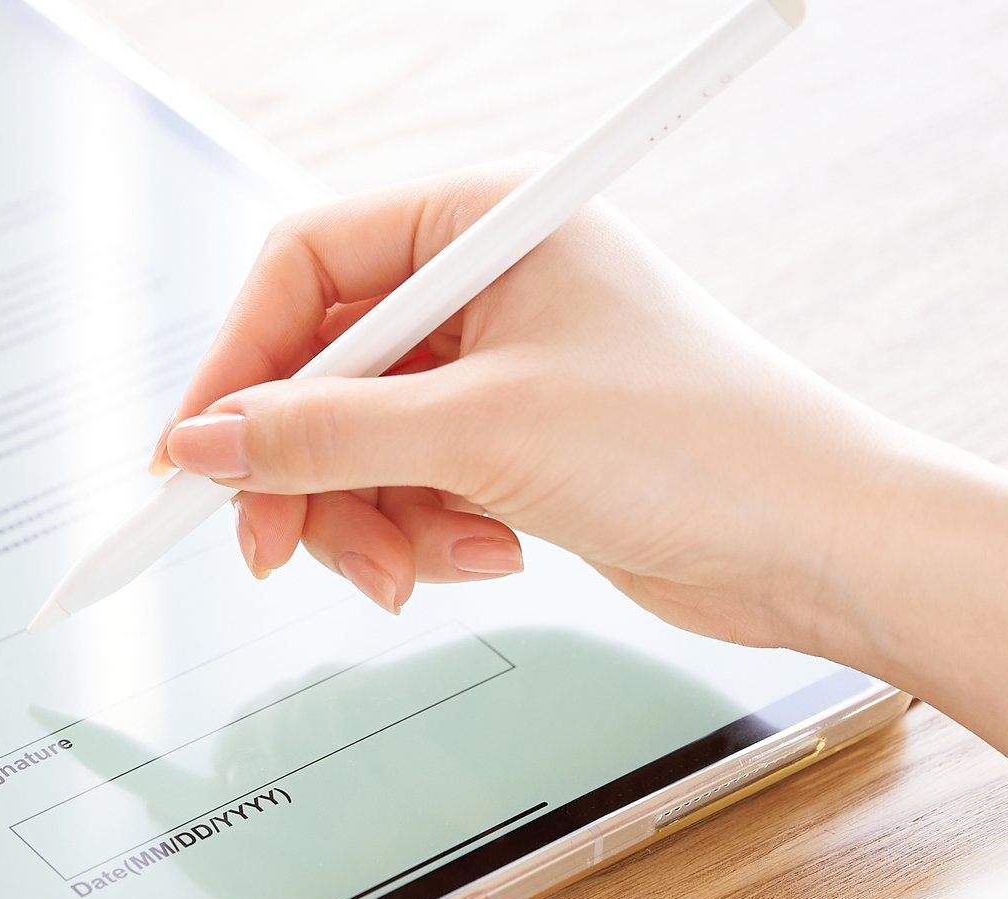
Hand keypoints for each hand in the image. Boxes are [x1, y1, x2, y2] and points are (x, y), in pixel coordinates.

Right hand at [152, 158, 909, 655]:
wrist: (814, 541)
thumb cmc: (698, 444)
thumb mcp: (483, 432)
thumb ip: (326, 435)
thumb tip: (207, 444)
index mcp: (484, 221)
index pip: (304, 268)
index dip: (237, 366)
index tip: (192, 455)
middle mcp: (485, 282)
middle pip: (321, 370)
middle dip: (303, 470)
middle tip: (277, 548)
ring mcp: (498, 365)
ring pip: (358, 443)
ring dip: (370, 519)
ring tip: (419, 568)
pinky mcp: (513, 442)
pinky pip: (409, 486)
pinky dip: (426, 533)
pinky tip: (488, 555)